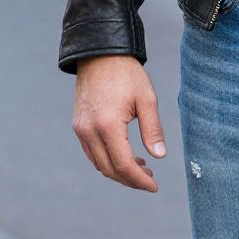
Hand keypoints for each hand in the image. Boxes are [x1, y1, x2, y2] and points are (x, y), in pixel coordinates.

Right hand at [72, 54, 166, 191]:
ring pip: (99, 164)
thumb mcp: (146, 98)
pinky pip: (91, 152)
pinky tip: (123, 154)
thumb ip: (153, 129)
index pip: (124, 165)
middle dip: (130, 179)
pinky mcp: (78, 125)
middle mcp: (90, 131)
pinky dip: (107, 159)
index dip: (140, 180)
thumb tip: (160, 156)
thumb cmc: (126, 73)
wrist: (101, 53)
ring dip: (118, 171)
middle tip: (149, 178)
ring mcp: (81, 129)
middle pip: (109, 170)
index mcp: (108, 125)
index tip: (154, 186)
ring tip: (140, 167)